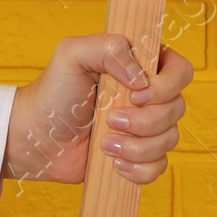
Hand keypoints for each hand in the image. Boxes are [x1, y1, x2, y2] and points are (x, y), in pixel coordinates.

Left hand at [3, 35, 191, 186]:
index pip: (180, 70)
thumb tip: (141, 78)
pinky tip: (113, 163)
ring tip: (104, 143)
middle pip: (176, 108)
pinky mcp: (138, 156)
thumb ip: (108, 48)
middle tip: (110, 121)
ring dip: (137, 146)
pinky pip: (158, 167)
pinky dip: (139, 169)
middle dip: (145, 121)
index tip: (136, 94)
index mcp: (141, 65)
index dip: (166, 86)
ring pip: (169, 139)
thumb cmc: (53, 92)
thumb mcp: (72, 54)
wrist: (36, 138)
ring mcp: (146, 127)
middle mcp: (149, 95)